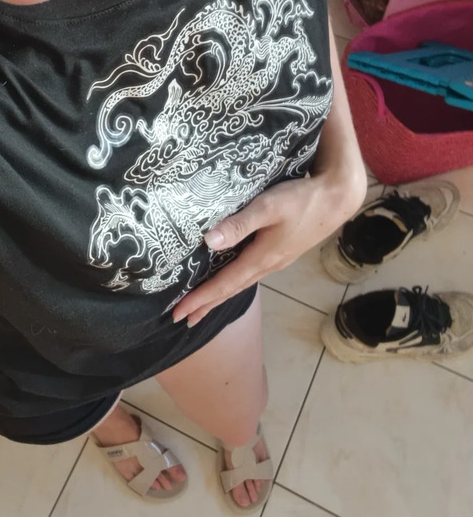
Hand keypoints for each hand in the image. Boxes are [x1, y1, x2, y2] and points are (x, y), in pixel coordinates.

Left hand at [172, 171, 365, 327]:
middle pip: (231, 290)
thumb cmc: (301, 200)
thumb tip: (208, 241)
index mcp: (262, 258)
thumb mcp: (267, 207)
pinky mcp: (282, 252)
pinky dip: (233, 283)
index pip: (224, 284)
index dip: (200, 299)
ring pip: (241, 283)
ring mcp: (277, 261)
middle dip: (207, 305)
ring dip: (220, 296)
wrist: (337, 198)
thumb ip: (238, 224)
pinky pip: (250, 274)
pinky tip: (230, 279)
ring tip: (202, 306)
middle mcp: (268, 265)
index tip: (178, 312)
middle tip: (182, 319)